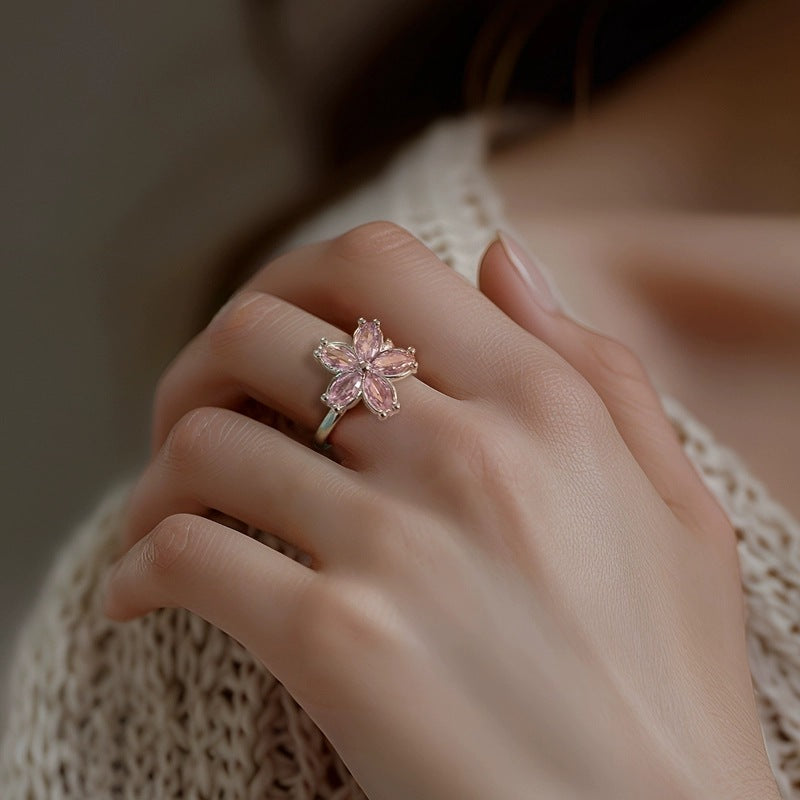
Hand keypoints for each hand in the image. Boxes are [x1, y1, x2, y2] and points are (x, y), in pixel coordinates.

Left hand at [103, 223, 779, 799]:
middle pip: (256, 333)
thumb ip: (593, 364)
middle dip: (202, 367)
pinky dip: (138, 570)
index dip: (295, 279)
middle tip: (198, 418)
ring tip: (167, 515)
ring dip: (160, 477)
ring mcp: (395, 547)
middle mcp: (463, 454)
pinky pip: (183, 558)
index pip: (375, 263)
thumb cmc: (668, 677)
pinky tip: (144, 596)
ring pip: (203, 445)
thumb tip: (501, 260)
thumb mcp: (672, 502)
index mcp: (543, 404)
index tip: (273, 339)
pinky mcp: (337, 647)